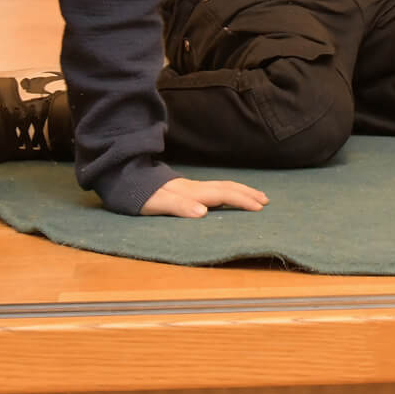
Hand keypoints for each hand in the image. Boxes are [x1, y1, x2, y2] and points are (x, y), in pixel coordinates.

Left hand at [140, 176, 269, 217]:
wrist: (129, 180)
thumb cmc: (142, 196)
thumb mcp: (158, 204)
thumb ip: (180, 207)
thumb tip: (203, 213)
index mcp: (193, 192)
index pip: (223, 194)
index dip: (242, 200)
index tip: (259, 207)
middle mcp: (196, 188)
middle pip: (227, 188)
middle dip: (247, 193)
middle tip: (266, 201)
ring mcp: (192, 187)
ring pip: (222, 186)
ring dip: (241, 191)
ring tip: (256, 196)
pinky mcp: (188, 189)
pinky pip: (216, 189)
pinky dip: (229, 191)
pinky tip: (230, 196)